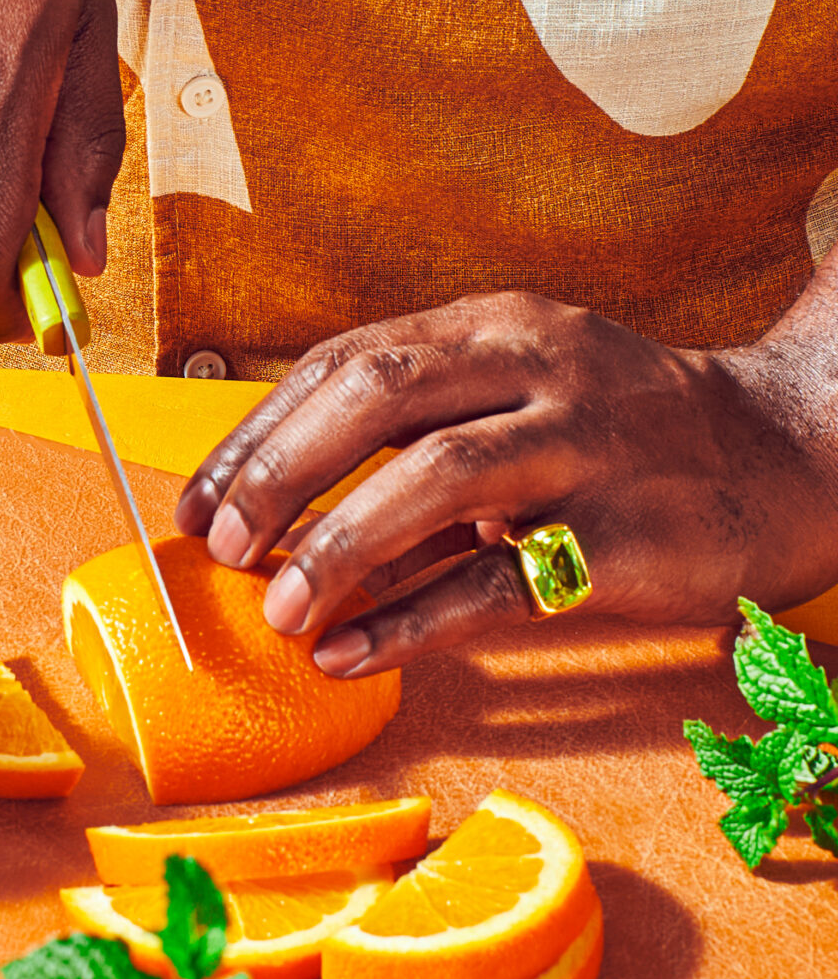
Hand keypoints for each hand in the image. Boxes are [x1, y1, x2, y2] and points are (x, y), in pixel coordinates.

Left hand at [173, 292, 837, 674]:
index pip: (346, 362)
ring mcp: (588, 444)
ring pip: (438, 477)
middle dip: (281, 471)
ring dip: (338, 545)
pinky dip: (412, 619)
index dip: (259, 433)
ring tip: (280, 609)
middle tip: (224, 548)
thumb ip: (410, 445)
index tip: (200, 503)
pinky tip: (352, 651)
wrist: (786, 457)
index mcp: (494, 327)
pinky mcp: (627, 533)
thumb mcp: (514, 403)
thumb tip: (277, 519)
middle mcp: (538, 367)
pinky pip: (501, 580)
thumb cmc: (619, 434)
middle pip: (378, 395)